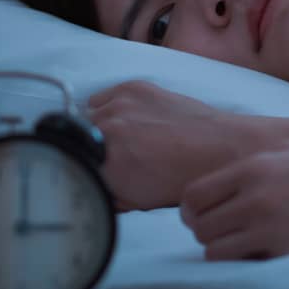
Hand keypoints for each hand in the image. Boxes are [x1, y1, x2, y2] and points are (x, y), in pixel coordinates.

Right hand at [86, 80, 267, 211]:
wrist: (219, 149)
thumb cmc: (184, 177)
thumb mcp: (136, 201)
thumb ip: (103, 194)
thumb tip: (86, 187)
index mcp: (104, 165)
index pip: (69, 165)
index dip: (76, 169)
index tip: (83, 170)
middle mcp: (106, 131)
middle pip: (77, 139)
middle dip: (90, 148)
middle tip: (113, 156)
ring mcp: (119, 105)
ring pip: (88, 115)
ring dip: (100, 126)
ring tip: (126, 137)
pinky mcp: (133, 87)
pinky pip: (102, 96)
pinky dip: (111, 106)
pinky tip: (132, 118)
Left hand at [179, 139, 288, 260]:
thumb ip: (256, 161)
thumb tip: (225, 176)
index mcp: (254, 166)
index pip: (193, 197)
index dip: (195, 212)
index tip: (209, 216)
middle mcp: (257, 195)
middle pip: (200, 228)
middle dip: (210, 232)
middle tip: (231, 233)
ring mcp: (273, 225)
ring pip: (216, 251)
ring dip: (228, 251)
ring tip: (250, 244)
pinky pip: (248, 265)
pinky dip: (251, 262)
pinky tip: (272, 251)